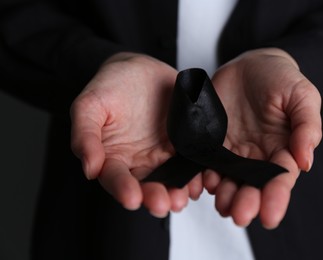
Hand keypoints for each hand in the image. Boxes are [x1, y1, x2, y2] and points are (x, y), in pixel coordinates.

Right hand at [70, 53, 202, 216]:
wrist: (139, 68)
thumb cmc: (110, 86)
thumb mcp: (89, 105)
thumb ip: (84, 135)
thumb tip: (89, 168)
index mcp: (112, 156)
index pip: (115, 178)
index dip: (122, 189)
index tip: (131, 198)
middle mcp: (138, 161)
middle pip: (146, 185)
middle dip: (154, 197)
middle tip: (162, 204)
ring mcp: (162, 154)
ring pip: (170, 178)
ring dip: (176, 191)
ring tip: (181, 198)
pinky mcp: (182, 145)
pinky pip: (189, 162)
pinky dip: (194, 173)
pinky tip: (198, 180)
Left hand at [204, 48, 321, 227]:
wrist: (250, 65)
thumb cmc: (280, 78)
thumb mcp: (302, 95)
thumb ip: (307, 126)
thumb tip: (306, 161)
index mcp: (282, 149)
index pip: (280, 179)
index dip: (276, 199)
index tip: (270, 216)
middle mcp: (256, 156)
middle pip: (251, 185)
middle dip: (246, 202)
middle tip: (239, 215)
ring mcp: (231, 150)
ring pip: (227, 179)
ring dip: (224, 195)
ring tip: (221, 205)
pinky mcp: (210, 141)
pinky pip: (204, 161)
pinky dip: (201, 174)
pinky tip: (200, 183)